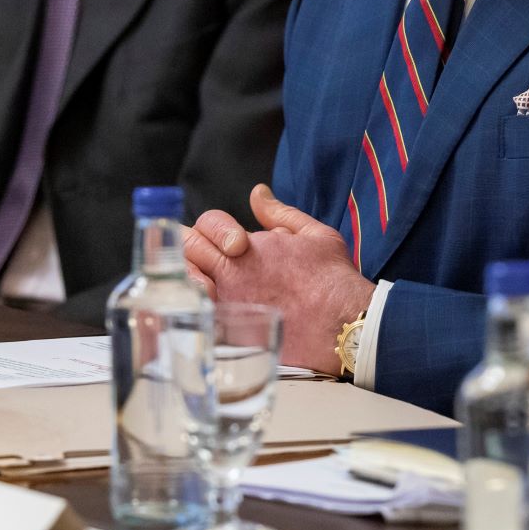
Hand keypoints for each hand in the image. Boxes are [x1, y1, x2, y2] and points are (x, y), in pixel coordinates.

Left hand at [187, 185, 374, 376]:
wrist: (344, 325)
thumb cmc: (333, 280)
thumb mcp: (313, 234)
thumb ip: (279, 213)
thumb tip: (258, 194)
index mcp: (248, 247)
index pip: (206, 225)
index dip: (212, 229)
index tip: (231, 243)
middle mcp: (232, 275)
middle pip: (185, 250)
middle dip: (188, 247)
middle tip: (204, 257)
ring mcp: (228, 305)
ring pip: (184, 284)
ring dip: (187, 277)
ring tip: (202, 281)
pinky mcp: (231, 335)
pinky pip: (197, 318)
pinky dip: (197, 311)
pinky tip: (209, 312)